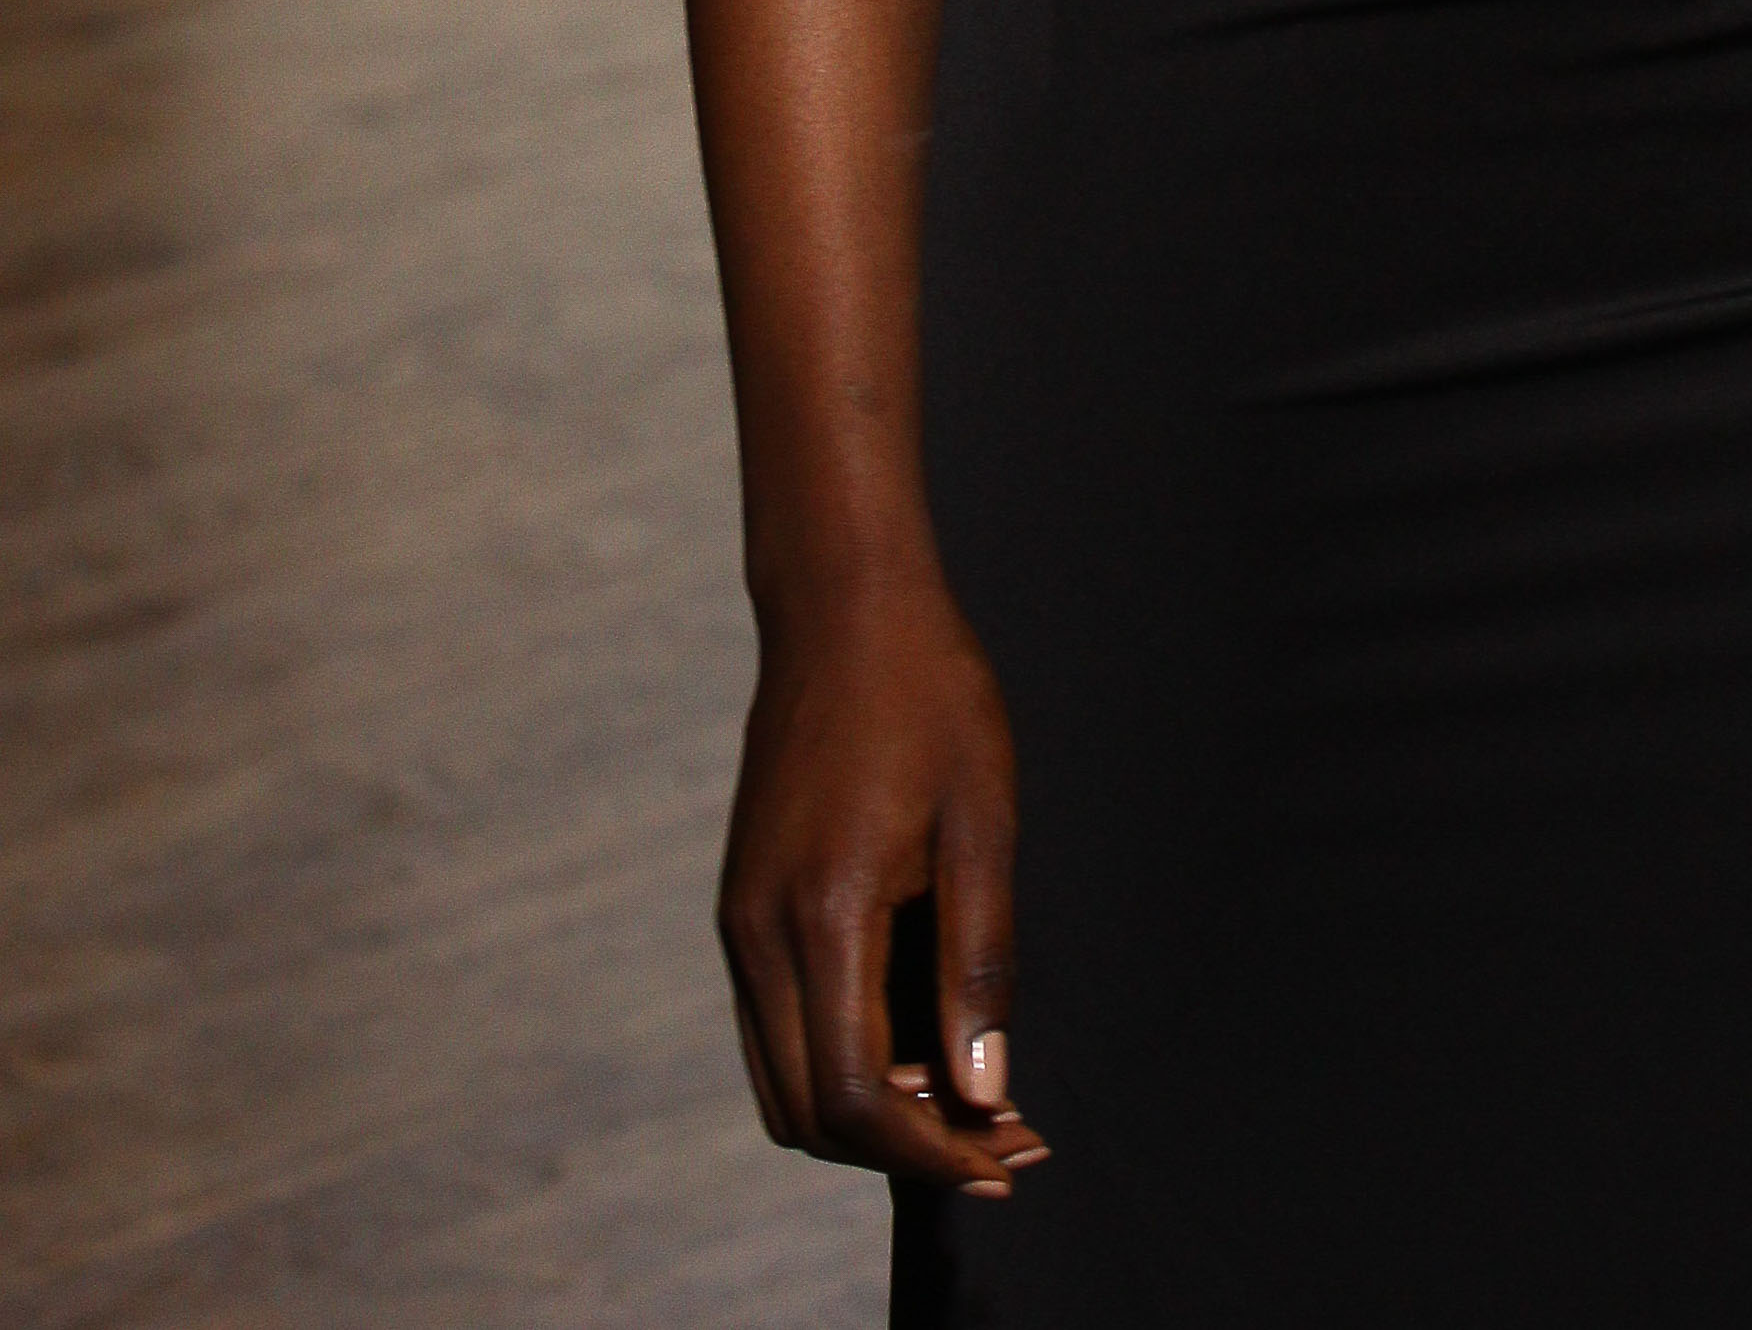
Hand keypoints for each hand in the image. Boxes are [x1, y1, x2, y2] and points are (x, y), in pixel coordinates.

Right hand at [717, 573, 1049, 1203]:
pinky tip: (916, 1040)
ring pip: (784, 1083)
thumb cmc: (927, 695)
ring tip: (967, 1099)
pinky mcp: (741, 906)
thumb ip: (979, 960)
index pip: (852, 1095)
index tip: (1004, 1154)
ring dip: (868, 1113)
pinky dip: (839, 1063)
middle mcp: (759, 933)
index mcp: (822, 912)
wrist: (841, 606)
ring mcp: (739, 921)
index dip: (927, 1149)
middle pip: (809, 1114)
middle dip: (901, 1148)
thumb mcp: (982, 819)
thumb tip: (982, 1087)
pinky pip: (776, 1029)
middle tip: (999, 1140)